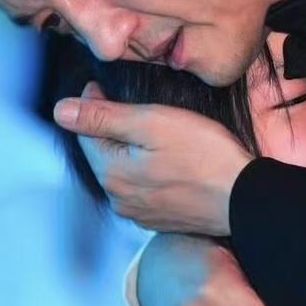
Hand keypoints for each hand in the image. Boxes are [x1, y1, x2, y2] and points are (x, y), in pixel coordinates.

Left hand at [54, 82, 252, 235]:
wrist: (245, 199)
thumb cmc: (204, 156)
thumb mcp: (152, 123)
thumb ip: (103, 117)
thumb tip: (59, 111)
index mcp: (111, 174)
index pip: (85, 132)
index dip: (91, 104)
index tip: (102, 85)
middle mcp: (119, 200)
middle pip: (103, 155)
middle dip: (109, 129)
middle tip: (129, 104)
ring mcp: (141, 214)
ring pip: (123, 173)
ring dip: (129, 152)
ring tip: (153, 131)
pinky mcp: (163, 219)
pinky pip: (144, 189)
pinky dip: (148, 172)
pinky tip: (170, 161)